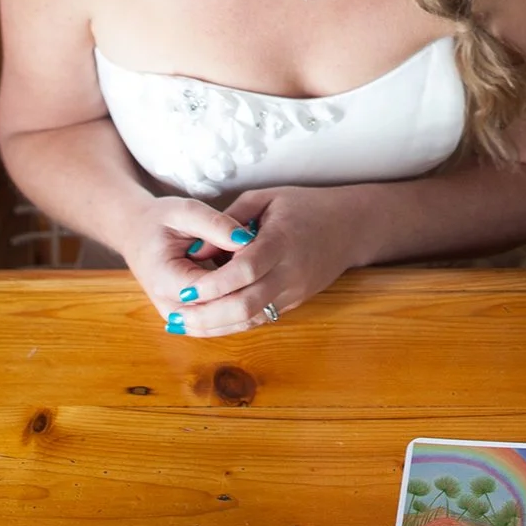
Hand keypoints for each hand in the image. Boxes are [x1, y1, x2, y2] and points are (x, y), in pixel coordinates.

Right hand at [122, 193, 261, 331]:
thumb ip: (215, 224)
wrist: (137, 236)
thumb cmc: (160, 221)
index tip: (260, 250)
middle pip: (219, 312)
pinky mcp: (188, 321)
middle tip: (267, 266)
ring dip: (246, 304)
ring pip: (223, 324)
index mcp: (164, 279)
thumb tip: (247, 239)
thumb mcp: (185, 211)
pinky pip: (219, 325)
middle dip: (247, 290)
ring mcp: (179, 319)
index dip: (239, 273)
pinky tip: (255, 290)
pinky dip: (240, 310)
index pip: (211, 289)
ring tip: (263, 277)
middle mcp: (170, 308)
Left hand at [161, 186, 362, 337]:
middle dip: (208, 314)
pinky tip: (206, 325)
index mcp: (282, 240)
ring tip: (182, 326)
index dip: (213, 283)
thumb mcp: (265, 198)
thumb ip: (228, 221)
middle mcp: (290, 272)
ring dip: (215, 326)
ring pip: (251, 319)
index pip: (246, 269)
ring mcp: (294, 292)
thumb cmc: (304, 205)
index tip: (184, 289)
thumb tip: (194, 250)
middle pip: (246, 303)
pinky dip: (231, 325)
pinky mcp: (294, 303)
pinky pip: (260, 319)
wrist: (350, 227)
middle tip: (176, 315)